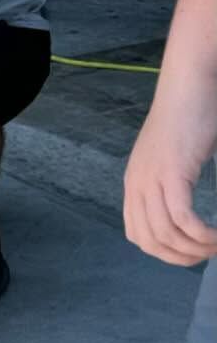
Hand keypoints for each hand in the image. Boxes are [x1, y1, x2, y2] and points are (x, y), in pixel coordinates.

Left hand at [124, 102, 216, 265]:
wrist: (188, 84)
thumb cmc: (188, 116)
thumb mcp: (172, 158)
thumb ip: (171, 183)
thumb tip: (184, 211)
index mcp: (134, 183)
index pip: (137, 234)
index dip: (163, 252)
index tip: (190, 252)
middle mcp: (136, 185)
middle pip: (150, 241)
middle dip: (180, 257)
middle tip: (207, 255)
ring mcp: (152, 179)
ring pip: (167, 234)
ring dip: (195, 248)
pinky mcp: (172, 173)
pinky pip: (183, 219)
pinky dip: (201, 234)